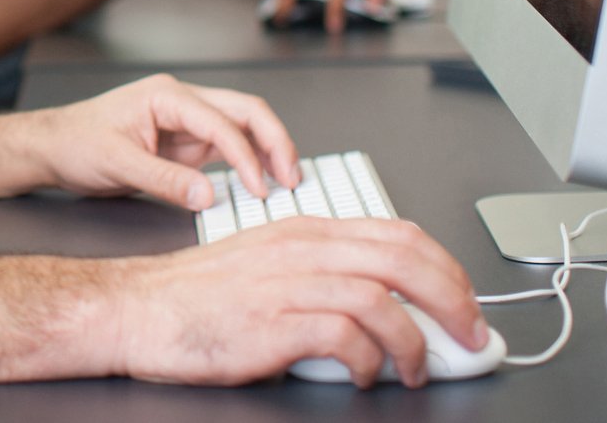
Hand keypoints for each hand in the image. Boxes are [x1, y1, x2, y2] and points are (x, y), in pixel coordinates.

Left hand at [23, 73, 300, 209]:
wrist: (52, 147)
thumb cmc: (75, 143)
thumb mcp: (115, 164)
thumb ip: (163, 179)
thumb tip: (208, 197)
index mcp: (166, 95)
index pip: (221, 122)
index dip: (246, 156)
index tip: (259, 189)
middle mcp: (182, 102)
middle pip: (246, 111)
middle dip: (275, 141)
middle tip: (292, 178)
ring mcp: (186, 122)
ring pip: (243, 127)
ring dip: (268, 151)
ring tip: (286, 183)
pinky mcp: (186, 143)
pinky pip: (228, 148)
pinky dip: (249, 162)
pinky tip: (260, 183)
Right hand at [104, 218, 488, 388]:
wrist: (136, 309)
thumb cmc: (196, 296)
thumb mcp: (266, 266)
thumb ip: (322, 275)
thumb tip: (385, 306)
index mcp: (304, 230)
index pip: (397, 232)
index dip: (445, 266)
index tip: (464, 299)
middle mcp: (301, 249)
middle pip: (403, 259)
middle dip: (453, 300)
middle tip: (470, 335)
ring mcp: (287, 283)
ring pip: (382, 298)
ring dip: (415, 342)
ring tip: (414, 369)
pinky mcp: (273, 322)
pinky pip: (347, 338)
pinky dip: (369, 361)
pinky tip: (364, 375)